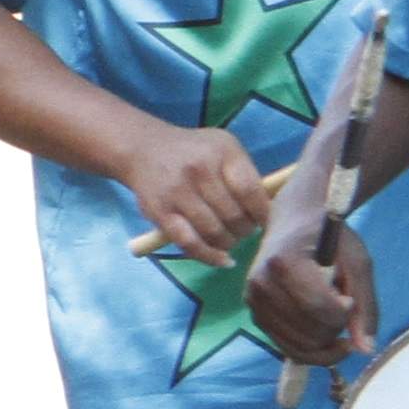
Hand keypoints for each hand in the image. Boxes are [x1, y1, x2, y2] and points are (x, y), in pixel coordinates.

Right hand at [118, 122, 274, 264]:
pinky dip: (210, 257)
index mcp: (221, 153)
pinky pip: (190, 244)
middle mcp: (199, 171)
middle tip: (244, 229)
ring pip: (215, 232)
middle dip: (245, 229)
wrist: (143, 149)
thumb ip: (245, 174)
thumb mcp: (224, 148)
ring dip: (229, 242)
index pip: (250, 191)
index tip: (266, 222)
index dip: (263, 213)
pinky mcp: (160, 214)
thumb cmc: (193, 151)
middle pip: (234, 215)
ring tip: (230, 239)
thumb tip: (266, 211)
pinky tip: (223, 260)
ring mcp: (177, 193)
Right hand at [247, 217, 379, 367]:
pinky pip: (286, 347)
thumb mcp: (357, 262)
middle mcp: (261, 284)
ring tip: (330, 315)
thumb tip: (366, 350)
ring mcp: (253, 300)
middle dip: (336, 329)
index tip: (350, 298)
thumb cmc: (328, 236)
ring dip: (324, 340)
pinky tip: (322, 331)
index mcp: (284, 262)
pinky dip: (309, 348)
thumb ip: (365, 305)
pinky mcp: (253, 312)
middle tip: (340, 306)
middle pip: (309, 332)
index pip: (319, 308)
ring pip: (298, 346)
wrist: (294, 221)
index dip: (345, 313)